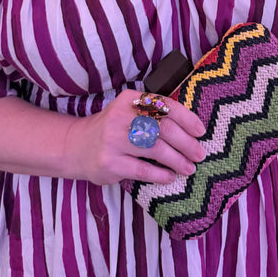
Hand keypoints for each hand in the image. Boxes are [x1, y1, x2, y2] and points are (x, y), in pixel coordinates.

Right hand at [64, 89, 206, 185]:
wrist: (77, 146)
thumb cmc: (114, 130)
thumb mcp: (129, 112)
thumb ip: (154, 114)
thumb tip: (191, 128)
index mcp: (130, 99)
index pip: (165, 105)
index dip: (186, 119)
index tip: (201, 131)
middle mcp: (121, 116)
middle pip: (164, 128)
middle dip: (186, 143)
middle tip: (200, 154)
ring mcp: (114, 140)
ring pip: (155, 149)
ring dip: (177, 160)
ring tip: (189, 168)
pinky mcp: (110, 163)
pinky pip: (142, 169)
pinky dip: (160, 174)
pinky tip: (170, 177)